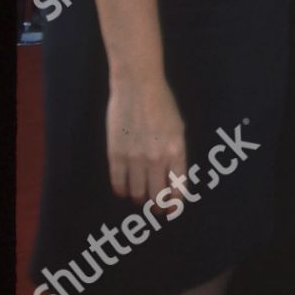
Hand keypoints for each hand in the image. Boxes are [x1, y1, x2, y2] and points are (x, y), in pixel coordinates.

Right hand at [106, 78, 187, 207]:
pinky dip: (122, 190)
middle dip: (157, 206)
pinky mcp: (116, 155)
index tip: (170, 209)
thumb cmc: (162, 103)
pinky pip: (118, 184)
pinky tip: (124, 187)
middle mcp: (157, 159)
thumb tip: (173, 179)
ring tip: (140, 195)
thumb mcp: (178, 128)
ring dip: (140, 198)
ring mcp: (135, 158)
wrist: (137, 86)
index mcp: (176, 151)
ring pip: (138, 194)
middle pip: (157, 198)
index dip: (174, 205)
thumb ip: (176, 154)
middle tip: (155, 206)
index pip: (178, 190)